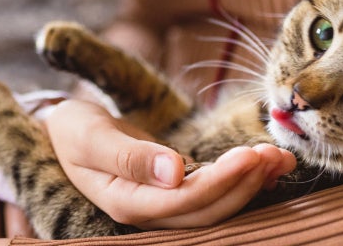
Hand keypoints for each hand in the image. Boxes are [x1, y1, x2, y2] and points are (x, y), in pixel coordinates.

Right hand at [44, 99, 294, 228]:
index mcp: (126, 202)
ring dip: (250, 185)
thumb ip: (129, 156)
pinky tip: (267, 163)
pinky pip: (213, 192)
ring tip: (279, 158)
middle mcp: (148, 211)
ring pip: (215, 206)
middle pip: (207, 211)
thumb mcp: (90, 136)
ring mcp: (163, 204)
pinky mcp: (175, 191)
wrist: (63, 132)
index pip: (184, 202)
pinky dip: (242, 179)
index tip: (249, 154)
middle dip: (244, 184)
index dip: (220, 182)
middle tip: (272, 152)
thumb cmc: (72, 131)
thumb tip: (173, 171)